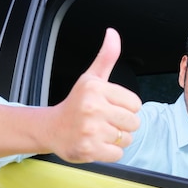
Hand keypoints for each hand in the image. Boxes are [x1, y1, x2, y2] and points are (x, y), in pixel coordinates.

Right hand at [46, 28, 141, 162]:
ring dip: (117, 139)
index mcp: (96, 89)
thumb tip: (113, 33)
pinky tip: (97, 144)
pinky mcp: (89, 149)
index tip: (110, 107)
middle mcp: (92, 108)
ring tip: (100, 133)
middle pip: (134, 122)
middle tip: (105, 122)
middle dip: (123, 124)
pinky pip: (118, 154)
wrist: (51, 129)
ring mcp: (90, 130)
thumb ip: (106, 57)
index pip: (135, 104)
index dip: (126, 108)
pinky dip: (110, 152)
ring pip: (126, 139)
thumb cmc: (76, 104)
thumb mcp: (91, 78)